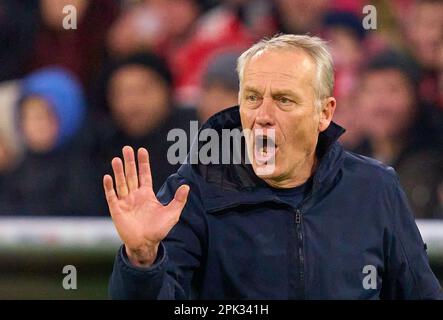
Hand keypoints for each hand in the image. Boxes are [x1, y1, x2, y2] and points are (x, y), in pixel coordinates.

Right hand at [103, 146, 189, 266]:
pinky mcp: (117, 210)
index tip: (141, 150)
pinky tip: (108, 177)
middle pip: (131, 175)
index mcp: (147, 194)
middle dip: (129, 162)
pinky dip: (110, 187)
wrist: (146, 244)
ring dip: (119, 171)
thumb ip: (179, 200)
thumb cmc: (159, 230)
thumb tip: (187, 186)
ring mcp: (125, 202)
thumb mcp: (172, 213)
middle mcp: (135, 195)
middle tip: (126, 148)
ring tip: (117, 159)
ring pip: (121, 183)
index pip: (144, 174)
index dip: (143, 162)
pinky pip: (112, 196)